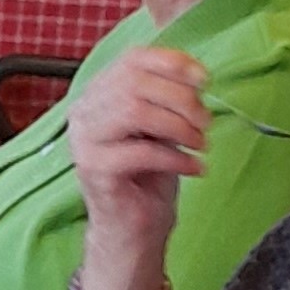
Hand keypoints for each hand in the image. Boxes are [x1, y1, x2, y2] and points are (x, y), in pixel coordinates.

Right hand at [67, 46, 208, 284]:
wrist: (133, 229)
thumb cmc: (148, 176)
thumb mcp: (161, 127)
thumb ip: (168, 99)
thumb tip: (197, 78)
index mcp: (98, 93)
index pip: (132, 60)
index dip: (171, 63)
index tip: (204, 79)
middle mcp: (84, 112)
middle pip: (135, 82)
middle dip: (180, 98)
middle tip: (206, 122)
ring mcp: (84, 140)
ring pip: (135, 111)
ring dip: (178, 126)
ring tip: (200, 144)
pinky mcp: (94, 169)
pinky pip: (141, 152)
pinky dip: (176, 158)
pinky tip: (194, 168)